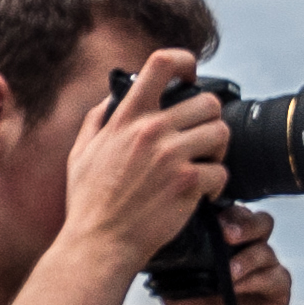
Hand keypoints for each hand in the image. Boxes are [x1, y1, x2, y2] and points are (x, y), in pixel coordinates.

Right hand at [70, 53, 227, 275]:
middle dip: (210, 120)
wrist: (99, 243)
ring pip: (221, 133)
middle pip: (207, 102)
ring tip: (204, 166)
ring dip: (218, 151)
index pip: (160, 64)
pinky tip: (201, 195)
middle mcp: (150, 131)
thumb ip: (97, 121)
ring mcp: (171, 156)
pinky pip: (222, 172)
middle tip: (202, 140)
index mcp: (126, 118)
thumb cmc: (89, 203)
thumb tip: (112, 98)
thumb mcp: (81, 153)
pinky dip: (217, 185)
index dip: (184, 61)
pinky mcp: (188, 183)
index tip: (191, 75)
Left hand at [163, 203, 288, 304]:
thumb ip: (172, 268)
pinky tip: (238, 288)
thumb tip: (154, 247)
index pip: (231, 214)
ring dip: (246, 258)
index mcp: (226, 243)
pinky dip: (255, 280)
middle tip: (226, 234)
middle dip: (242, 223)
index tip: (209, 217)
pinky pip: (273, 276)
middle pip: (257, 221)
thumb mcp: (177, 289)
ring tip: (229, 272)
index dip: (224, 210)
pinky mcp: (278, 287)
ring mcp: (266, 267)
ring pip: (265, 248)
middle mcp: (248, 249)